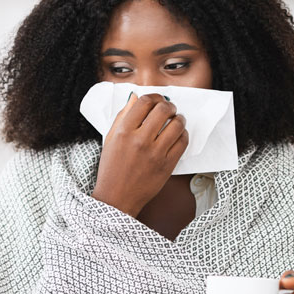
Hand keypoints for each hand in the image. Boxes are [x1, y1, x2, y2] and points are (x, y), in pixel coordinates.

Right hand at [90, 92, 187, 216]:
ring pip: (177, 124)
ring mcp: (155, 153)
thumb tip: (136, 97)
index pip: (144, 102)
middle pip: (163, 110)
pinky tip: (179, 134)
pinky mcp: (167, 165)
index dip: (154, 96)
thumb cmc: (112, 168)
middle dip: (169, 105)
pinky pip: (183, 142)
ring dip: (179, 118)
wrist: (117, 197)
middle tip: (169, 108)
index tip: (157, 99)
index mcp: (123, 132)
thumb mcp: (110, 139)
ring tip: (176, 120)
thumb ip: (123, 116)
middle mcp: (140, 140)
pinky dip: (183, 134)